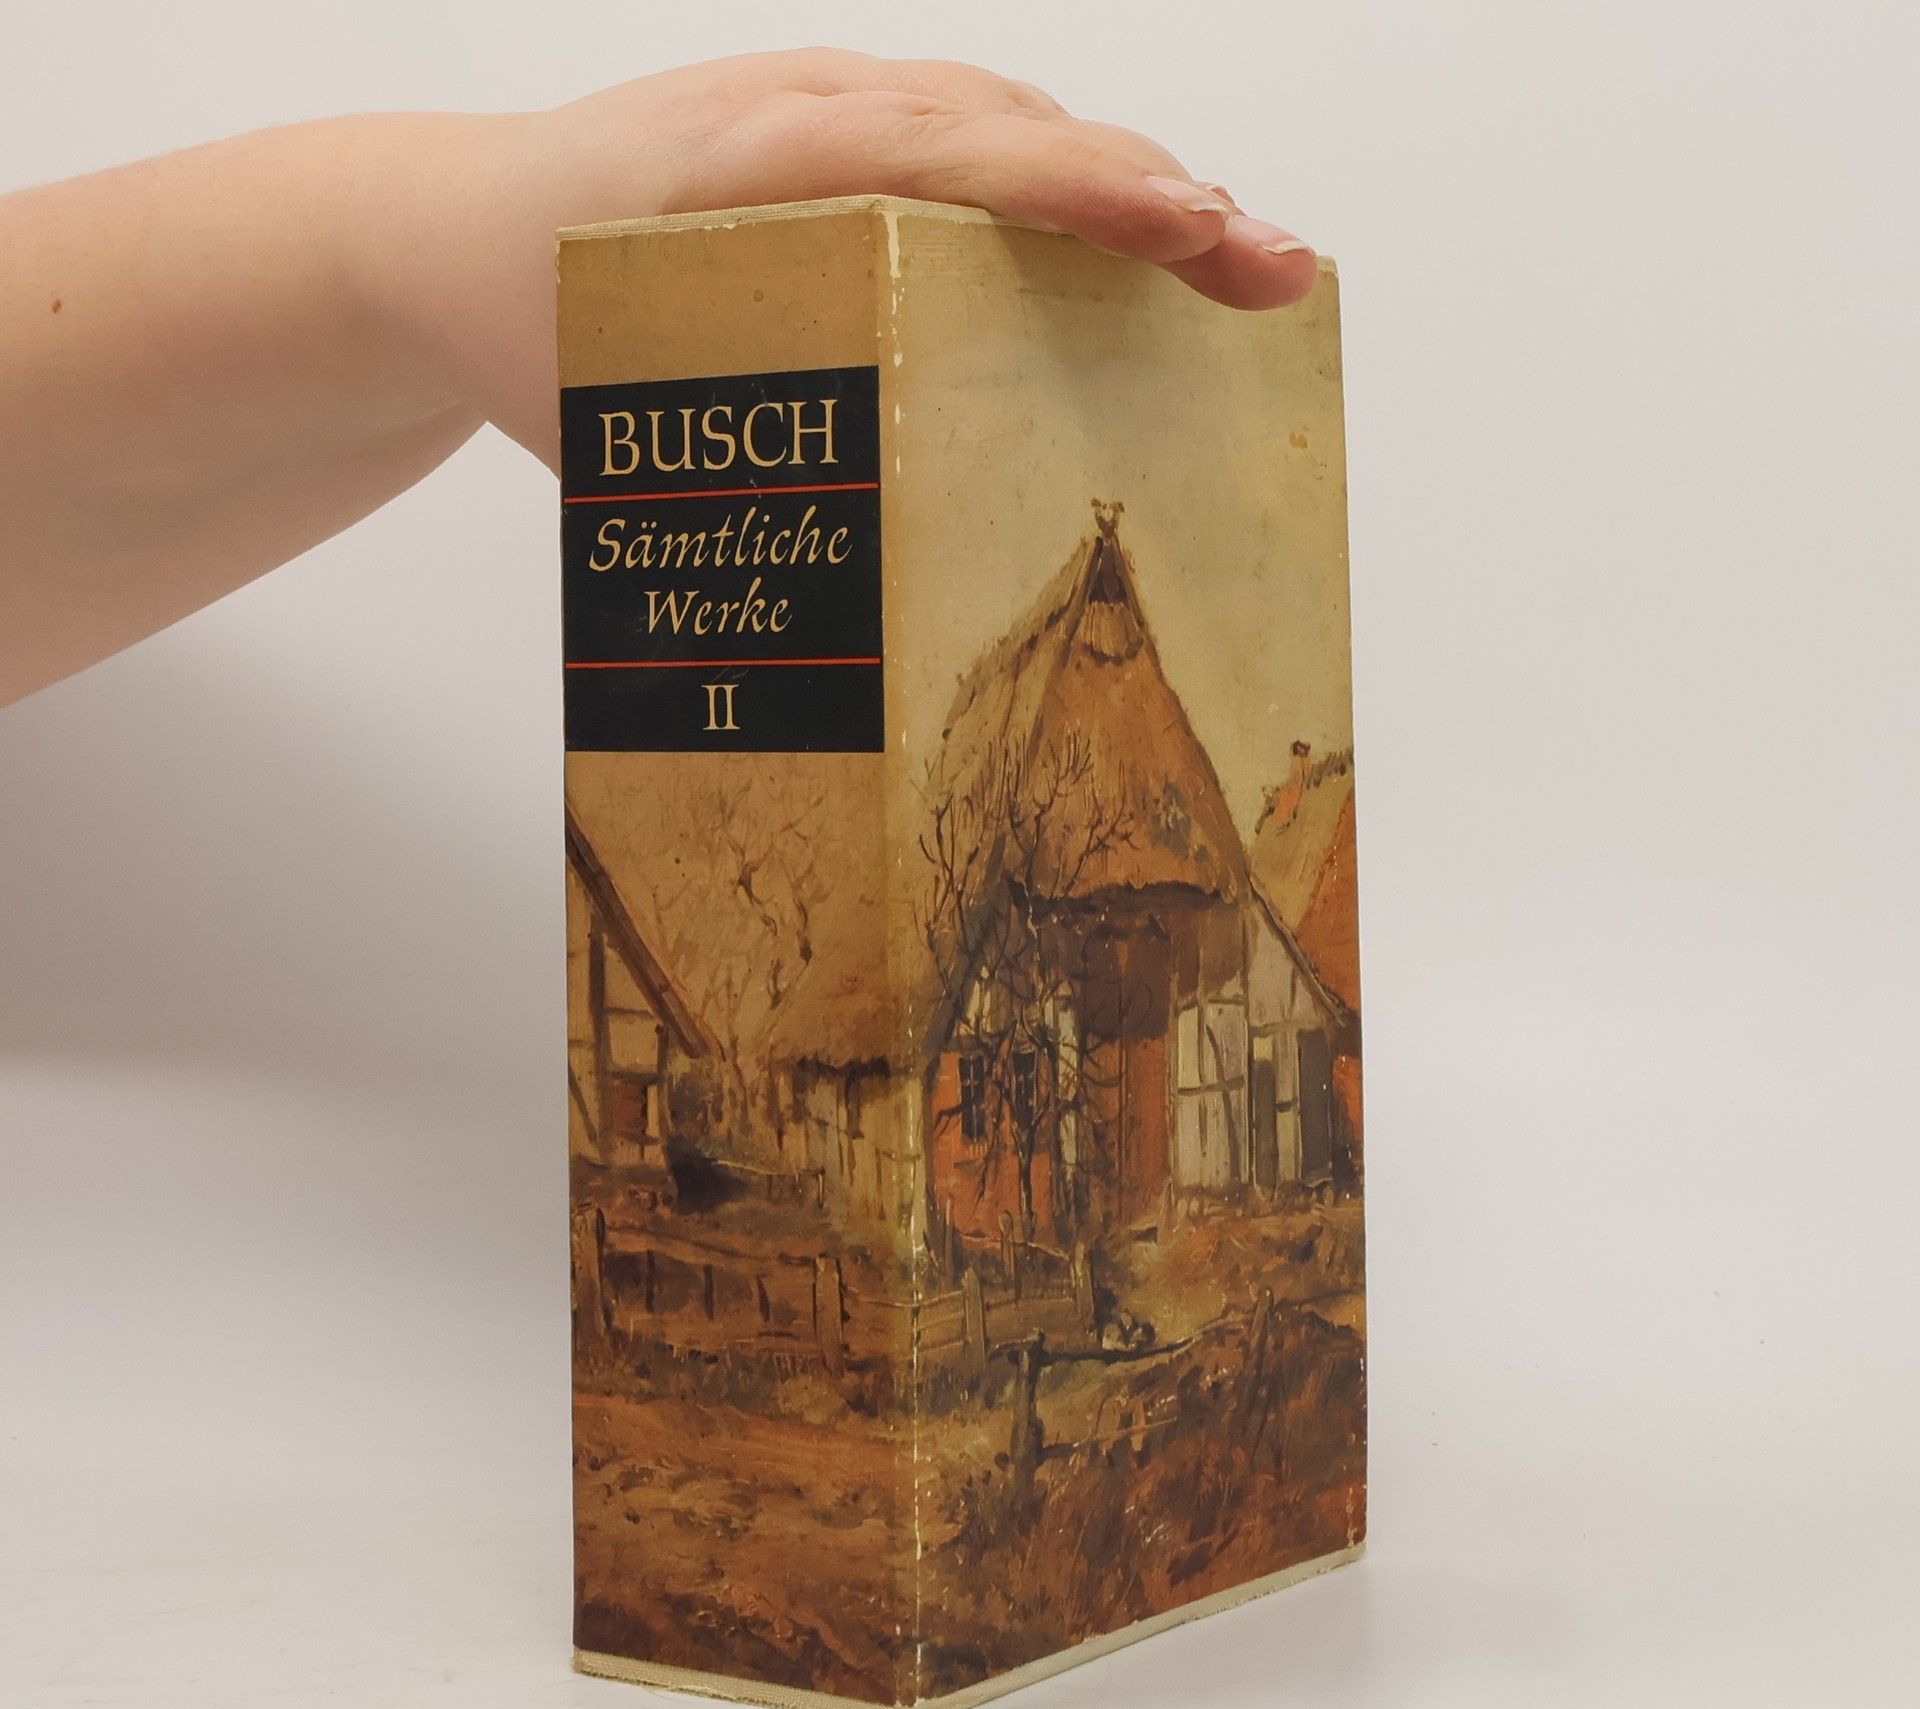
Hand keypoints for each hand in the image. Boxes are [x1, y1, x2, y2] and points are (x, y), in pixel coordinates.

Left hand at [358, 51, 1317, 464]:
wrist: (433, 232)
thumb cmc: (522, 325)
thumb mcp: (608, 420)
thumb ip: (710, 502)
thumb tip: (820, 673)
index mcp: (749, 170)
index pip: (950, 157)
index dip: (1079, 191)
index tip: (1188, 228)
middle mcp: (802, 115)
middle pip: (1013, 128)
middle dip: (1156, 195)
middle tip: (1272, 273)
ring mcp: (821, 108)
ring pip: (1004, 124)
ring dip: (1125, 187)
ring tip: (1234, 267)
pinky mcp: (832, 132)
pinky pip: (965, 137)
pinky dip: (1057, 184)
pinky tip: (1124, 250)